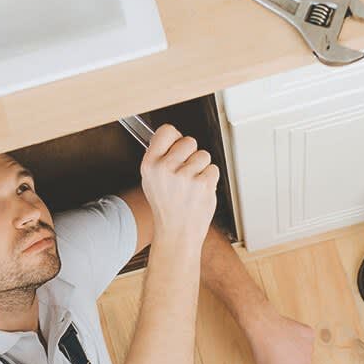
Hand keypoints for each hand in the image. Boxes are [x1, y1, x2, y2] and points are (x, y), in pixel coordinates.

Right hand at [140, 124, 218, 246]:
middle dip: (191, 154)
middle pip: (189, 141)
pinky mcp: (203, 184)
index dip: (175, 137)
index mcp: (150, 165)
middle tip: (185, 172)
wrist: (177, 233)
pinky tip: (199, 191)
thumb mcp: (150, 181)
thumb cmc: (166, 208)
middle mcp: (165, 168)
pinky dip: (210, 179)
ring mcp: (185, 177)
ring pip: (203, 155)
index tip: (177, 145)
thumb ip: (159, 157)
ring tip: (192, 184)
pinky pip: (213, 169)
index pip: (167, 131)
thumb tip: (172, 137)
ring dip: (201, 168)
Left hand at [243, 305, 314, 363]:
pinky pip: (306, 339)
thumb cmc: (263, 350)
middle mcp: (307, 362)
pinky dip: (300, 338)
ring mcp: (310, 347)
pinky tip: (288, 336)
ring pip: (305, 353)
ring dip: (297, 351)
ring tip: (282, 344)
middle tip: (278, 354)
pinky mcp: (309, 334)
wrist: (264, 326)